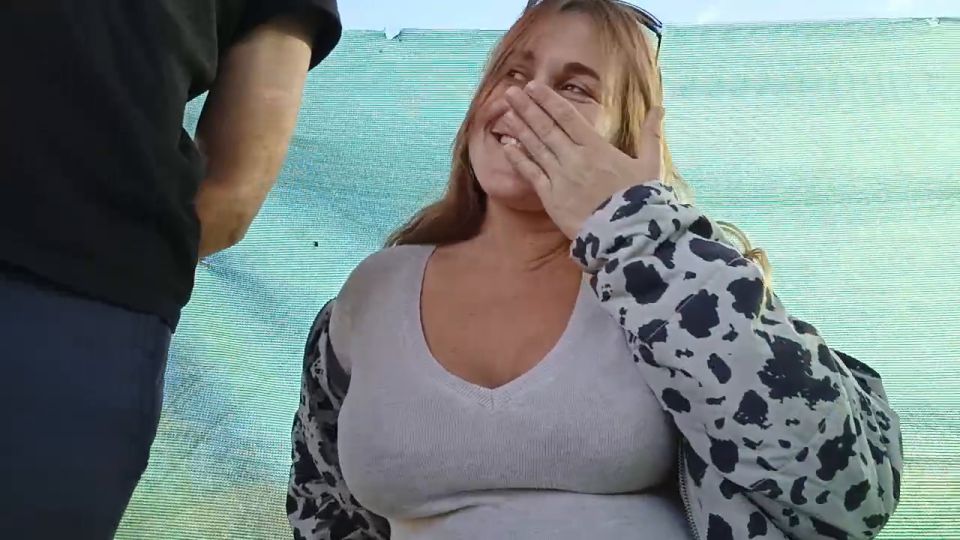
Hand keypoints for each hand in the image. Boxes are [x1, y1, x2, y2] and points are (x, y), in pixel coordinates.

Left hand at [502, 80, 663, 237]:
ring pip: (535, 147)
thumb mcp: (650, 164)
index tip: (533, 86)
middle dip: (527, 108)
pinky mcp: (551, 198)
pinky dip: (518, 159)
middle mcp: (574, 158)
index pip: (567, 116)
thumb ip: (650, 135)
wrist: (627, 236)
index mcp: (597, 147)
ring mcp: (560, 178)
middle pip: (546, 127)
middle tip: (510, 92)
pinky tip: (507, 146)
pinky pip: (531, 174)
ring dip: (519, 128)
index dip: (548, 99)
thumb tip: (659, 108)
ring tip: (505, 112)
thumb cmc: (641, 200)